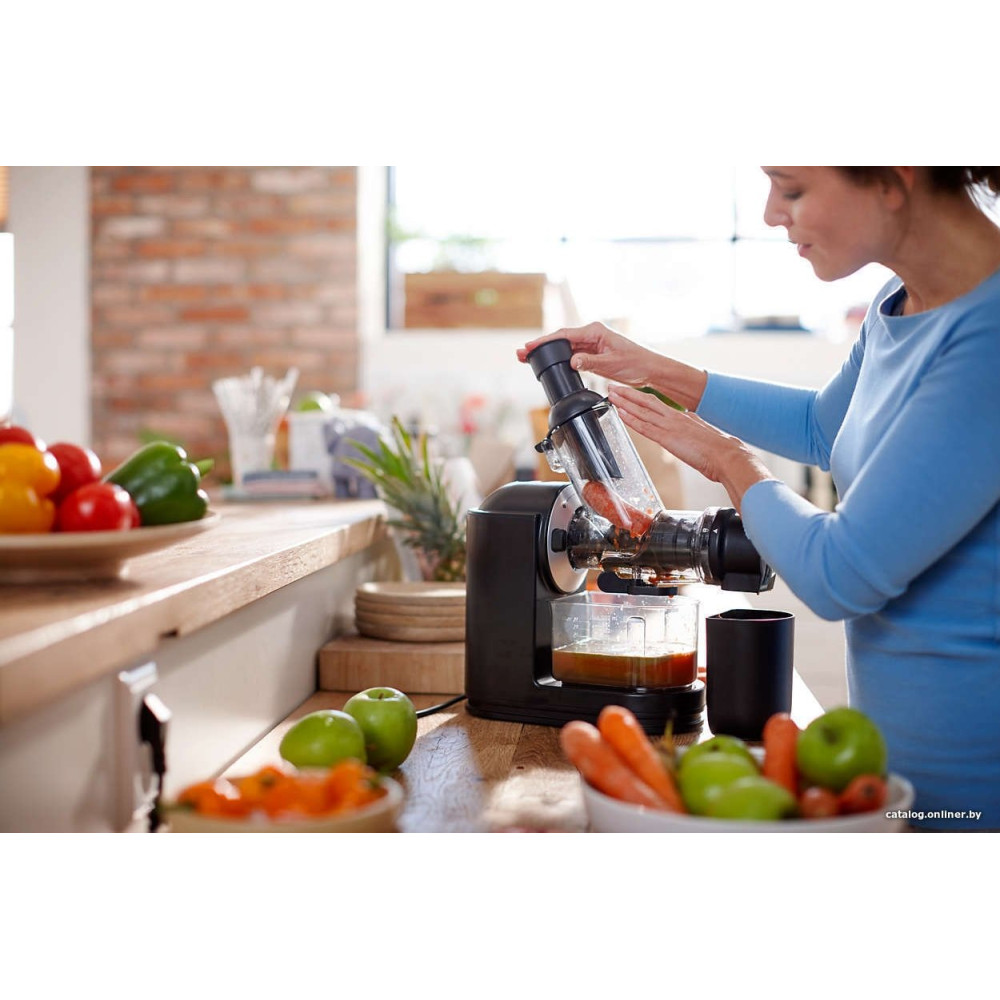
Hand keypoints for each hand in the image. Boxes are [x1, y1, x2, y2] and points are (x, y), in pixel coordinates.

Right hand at [517, 322, 655, 387]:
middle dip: (540, 347)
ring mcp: (590, 344)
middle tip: (521, 354)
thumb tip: (571, 361)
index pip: (564, 335)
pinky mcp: (591, 353)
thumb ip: (590, 362)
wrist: (648, 369)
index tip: (530, 346)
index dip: (545, 341)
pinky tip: (547, 363)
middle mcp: (590, 334)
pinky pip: (571, 355)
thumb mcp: (611, 363)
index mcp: (594, 331)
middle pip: (560, 340)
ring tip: (527, 359)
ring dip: (547, 353)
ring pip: (563, 348)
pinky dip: (558, 359)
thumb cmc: (635, 362)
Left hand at [607, 384, 773, 511]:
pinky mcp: (667, 438)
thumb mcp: (703, 433)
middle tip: (612, 386)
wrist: (727, 455)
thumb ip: (692, 428)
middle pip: (646, 401)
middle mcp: (674, 417)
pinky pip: (644, 427)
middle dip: (627, 393)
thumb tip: (687, 425)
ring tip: (610, 394)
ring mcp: (670, 426)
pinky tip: (620, 413)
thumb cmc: (719, 450)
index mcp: (682, 416)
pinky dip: (630, 419)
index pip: (657, 403)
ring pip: (641, 410)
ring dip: (624, 402)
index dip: (641, 397)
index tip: (630, 392)